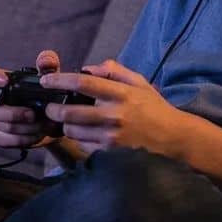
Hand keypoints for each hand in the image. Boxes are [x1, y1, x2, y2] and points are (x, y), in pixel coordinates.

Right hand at [0, 49, 65, 149]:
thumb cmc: (46, 96)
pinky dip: (23, 139)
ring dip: (24, 128)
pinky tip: (36, 135)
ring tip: (43, 126)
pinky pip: (4, 139)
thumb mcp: (51, 79)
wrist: (52, 122)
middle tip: (35, 115)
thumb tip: (45, 61)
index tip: (4, 81)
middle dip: (14, 114)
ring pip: (0, 125)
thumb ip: (49, 65)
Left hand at [40, 59, 196, 158]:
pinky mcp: (111, 154)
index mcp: (121, 94)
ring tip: (68, 121)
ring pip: (73, 131)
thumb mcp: (139, 83)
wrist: (176, 139)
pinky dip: (79, 139)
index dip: (59, 81)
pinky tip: (84, 134)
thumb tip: (87, 67)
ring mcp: (112, 137)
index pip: (83, 83)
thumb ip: (113, 71)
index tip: (46, 81)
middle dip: (53, 109)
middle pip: (70, 112)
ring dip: (65, 126)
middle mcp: (115, 116)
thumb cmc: (154, 109)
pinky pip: (84, 146)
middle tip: (49, 107)